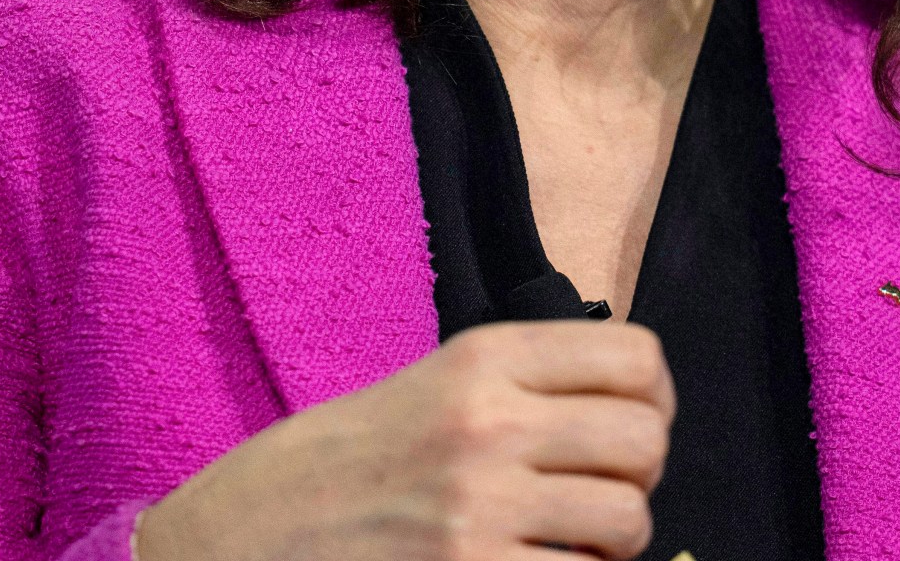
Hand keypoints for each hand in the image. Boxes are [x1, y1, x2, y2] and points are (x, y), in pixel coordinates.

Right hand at [131, 319, 674, 560]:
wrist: (247, 535)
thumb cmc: (347, 465)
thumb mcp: (435, 386)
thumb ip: (527, 383)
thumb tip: (637, 405)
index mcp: (483, 358)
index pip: (638, 360)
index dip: (652, 403)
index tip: (624, 430)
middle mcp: (488, 421)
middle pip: (646, 441)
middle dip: (636, 479)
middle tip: (593, 497)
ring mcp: (481, 505)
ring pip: (630, 520)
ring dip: (611, 544)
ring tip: (562, 543)